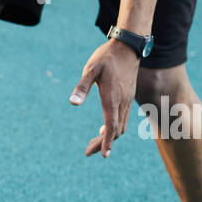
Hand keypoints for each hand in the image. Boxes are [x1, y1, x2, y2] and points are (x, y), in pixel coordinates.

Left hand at [69, 38, 139, 157]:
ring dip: (108, 137)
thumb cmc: (106, 57)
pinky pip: (123, 119)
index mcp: (112, 98)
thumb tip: (73, 103)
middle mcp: (122, 102)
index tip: (103, 155)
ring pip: (121, 126)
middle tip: (88, 152)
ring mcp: (127, 100)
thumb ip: (82, 87)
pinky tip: (103, 129)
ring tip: (93, 144)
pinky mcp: (128, 97)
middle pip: (116, 130)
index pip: (111, 125)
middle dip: (103, 143)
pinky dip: (114, 128)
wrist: (128, 46)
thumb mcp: (90, 69)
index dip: (107, 141)